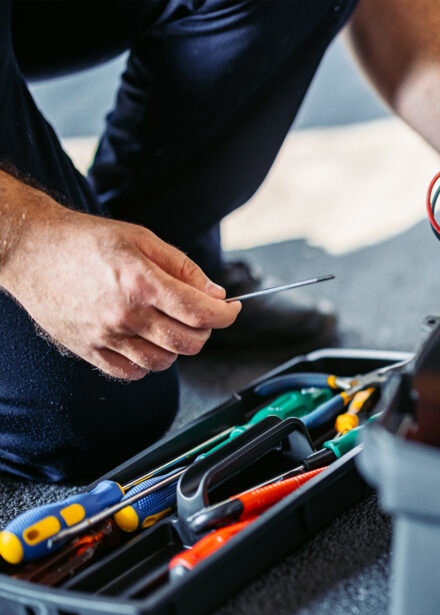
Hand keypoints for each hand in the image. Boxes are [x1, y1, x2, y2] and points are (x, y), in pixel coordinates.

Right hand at [0, 195, 239, 379]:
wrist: (32, 250)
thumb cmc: (86, 241)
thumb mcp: (143, 239)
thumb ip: (184, 269)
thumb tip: (216, 294)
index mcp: (142, 283)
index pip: (202, 313)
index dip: (226, 314)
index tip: (230, 309)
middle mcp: (126, 314)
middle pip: (189, 342)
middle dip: (205, 331)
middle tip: (199, 315)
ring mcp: (105, 336)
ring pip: (164, 361)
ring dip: (176, 346)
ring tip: (167, 324)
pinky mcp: (88, 350)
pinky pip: (132, 372)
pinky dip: (147, 362)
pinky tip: (144, 340)